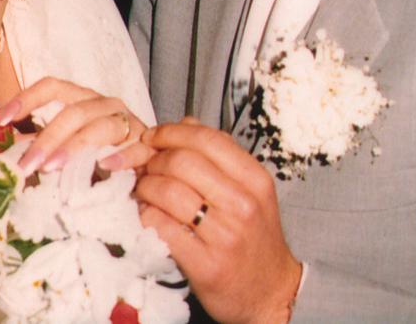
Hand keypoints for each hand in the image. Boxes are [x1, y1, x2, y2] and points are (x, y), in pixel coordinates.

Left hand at [0, 76, 151, 174]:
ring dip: (73, 147)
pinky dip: (119, 157)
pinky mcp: (147, 145)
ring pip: (100, 127)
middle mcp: (105, 105)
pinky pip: (134, 148)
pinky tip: (104, 167)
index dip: (27, 98)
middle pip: (74, 111)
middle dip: (47, 138)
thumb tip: (5, 152)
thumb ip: (43, 146)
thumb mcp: (70, 148)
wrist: (153, 164)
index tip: (2, 120)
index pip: (53, 87)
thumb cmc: (104, 154)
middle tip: (25, 166)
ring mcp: (128, 123)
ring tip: (51, 169)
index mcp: (84, 99)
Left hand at [136, 118, 301, 323]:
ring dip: (144, 186)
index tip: (152, 137)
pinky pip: (161, 226)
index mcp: (254, 178)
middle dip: (152, 159)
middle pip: (181, 161)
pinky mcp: (206, 264)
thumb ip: (218, 152)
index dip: (170, 132)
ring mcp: (225, 235)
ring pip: (167, 191)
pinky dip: (145, 215)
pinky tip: (147, 214)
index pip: (204, 137)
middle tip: (144, 166)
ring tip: (142, 190)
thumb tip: (182, 123)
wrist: (272, 291)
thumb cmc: (255, 235)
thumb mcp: (249, 188)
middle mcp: (243, 204)